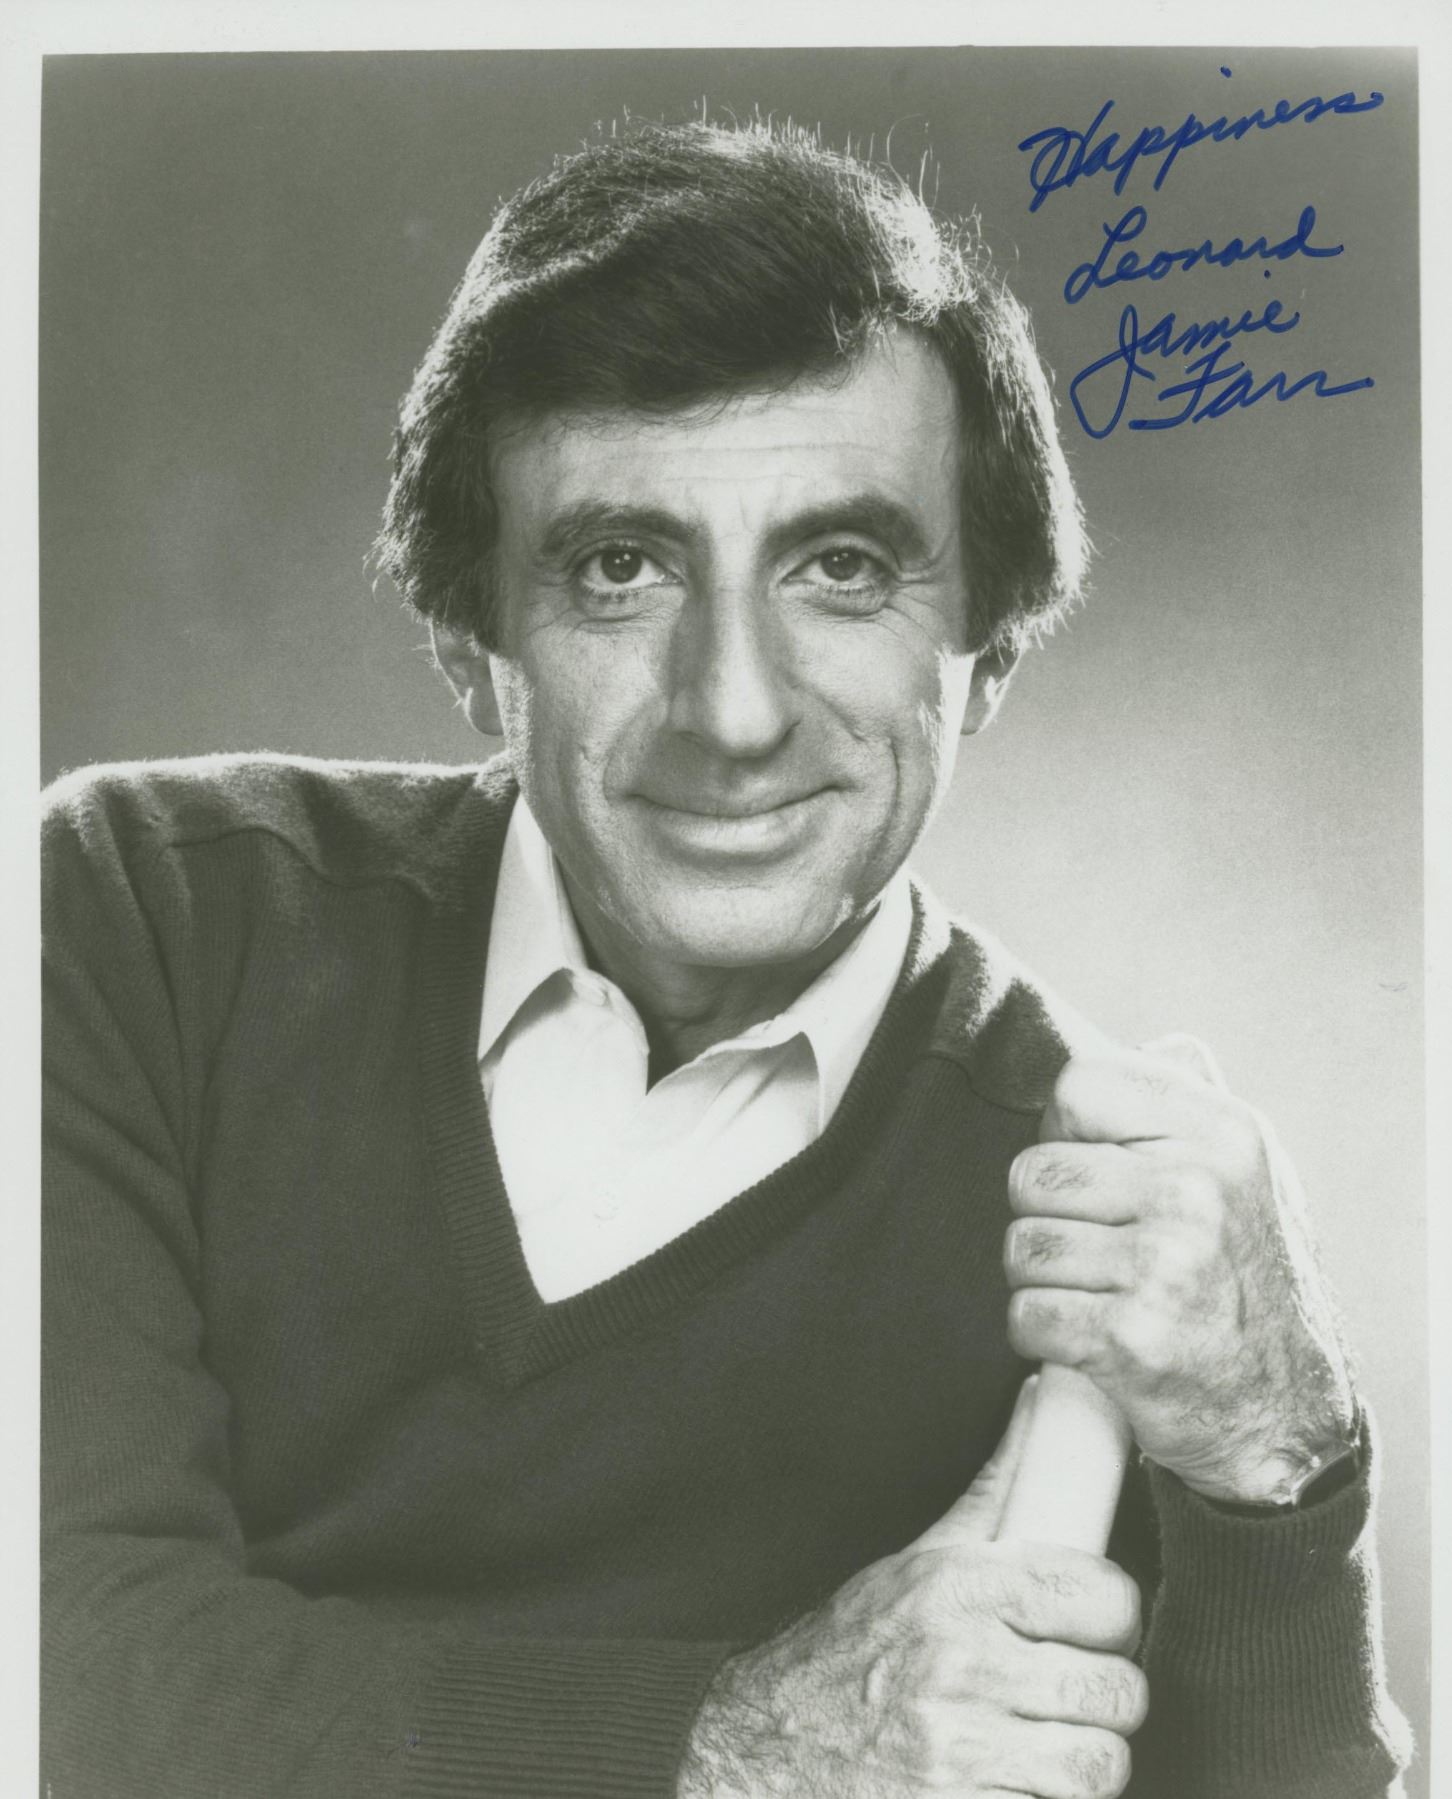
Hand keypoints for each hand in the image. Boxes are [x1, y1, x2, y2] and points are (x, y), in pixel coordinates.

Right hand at [678, 1380, 1146, 1798]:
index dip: (1114, 1616)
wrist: (766, 1743)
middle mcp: (961, 1664)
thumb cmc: (854, 1649)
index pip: (1103, 1597)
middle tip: (1073, 1696)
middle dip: (1104, 1701)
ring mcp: (959, 1751)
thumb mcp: (916, 1561)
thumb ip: (993, 1489)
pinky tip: (1015, 1784)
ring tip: (1050, 1746)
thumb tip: (1046, 1399)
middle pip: (1115, 1693)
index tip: (1096, 1627)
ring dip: (1083, 1764)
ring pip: (1098, 1767)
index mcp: (959, 1588)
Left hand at [1005, 1038, 1355, 1504]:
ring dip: (1043, 1281)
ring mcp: (1166, 1266)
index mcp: (1223, 1133)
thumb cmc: (1251, 1279)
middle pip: (1033, 1172)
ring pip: (1022, 1246)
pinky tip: (1089, 1341)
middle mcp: (1197, 1190)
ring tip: (1098, 1296)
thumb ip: (1193, 1105)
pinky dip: (1040, 1336)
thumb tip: (1154, 1043)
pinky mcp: (1132, 1340)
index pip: (1076, 1087)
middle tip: (1098, 1251)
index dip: (1068, 1134)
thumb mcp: (1250, 1173)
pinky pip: (1024, 1315)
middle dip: (1048, 1217)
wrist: (1289, 1412)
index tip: (1099, 1175)